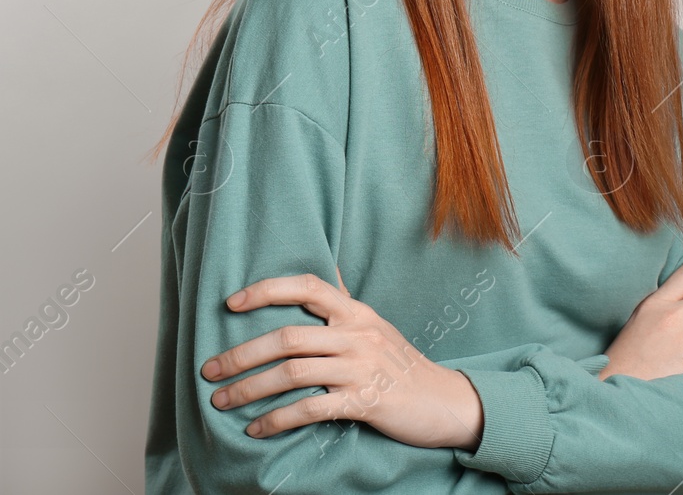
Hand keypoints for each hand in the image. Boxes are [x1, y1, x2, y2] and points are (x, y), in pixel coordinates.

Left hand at [200, 268, 483, 450]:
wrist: (444, 401)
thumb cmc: (401, 365)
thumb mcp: (376, 328)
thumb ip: (343, 310)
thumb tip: (316, 283)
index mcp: (357, 312)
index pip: (308, 287)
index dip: (266, 290)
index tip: (231, 304)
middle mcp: (358, 334)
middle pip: (287, 336)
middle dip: (240, 354)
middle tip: (209, 370)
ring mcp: (362, 368)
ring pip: (292, 373)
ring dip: (249, 389)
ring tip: (221, 401)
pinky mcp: (365, 401)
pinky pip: (310, 409)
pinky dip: (277, 420)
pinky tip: (257, 429)